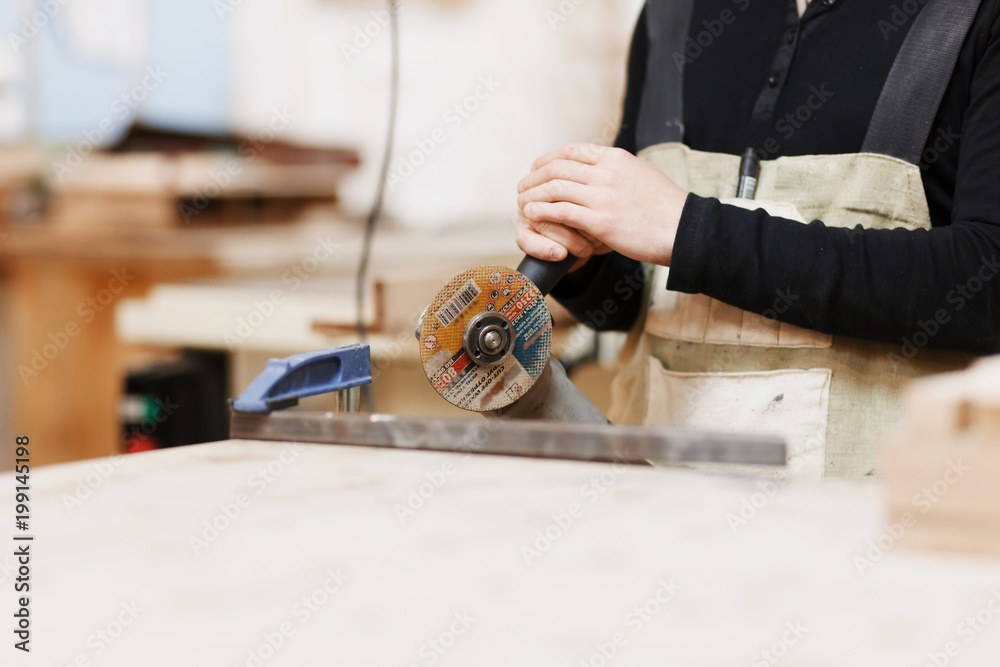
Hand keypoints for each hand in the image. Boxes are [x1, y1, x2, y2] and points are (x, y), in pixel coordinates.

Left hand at [516, 143, 687, 265]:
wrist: (683, 229)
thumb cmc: (666, 208)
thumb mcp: (642, 175)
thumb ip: (619, 170)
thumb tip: (604, 168)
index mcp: (616, 159)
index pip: (572, 150)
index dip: (548, 158)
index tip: (537, 167)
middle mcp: (607, 173)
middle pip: (557, 167)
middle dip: (535, 176)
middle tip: (523, 186)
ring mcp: (603, 196)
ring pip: (555, 188)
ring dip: (533, 194)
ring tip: (522, 202)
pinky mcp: (601, 221)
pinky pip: (561, 211)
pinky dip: (541, 211)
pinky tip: (531, 215)